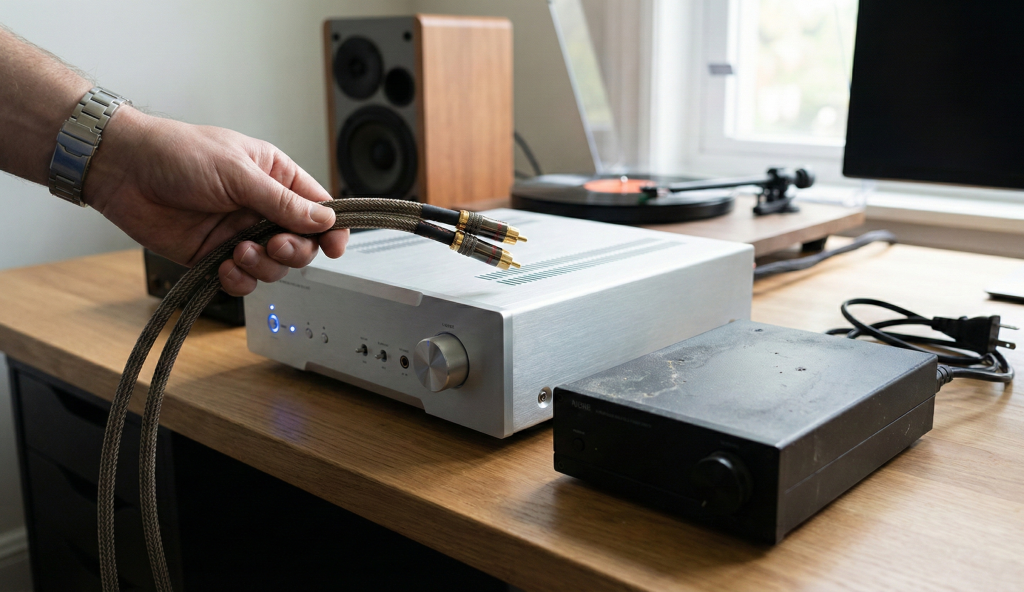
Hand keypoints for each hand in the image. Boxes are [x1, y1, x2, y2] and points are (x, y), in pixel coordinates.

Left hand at [83, 106, 348, 295]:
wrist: (124, 170)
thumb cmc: (177, 153)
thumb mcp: (238, 173)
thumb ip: (282, 202)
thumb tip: (324, 220)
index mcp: (275, 178)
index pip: (318, 208)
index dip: (331, 229)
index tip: (334, 247)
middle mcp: (261, 208)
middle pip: (301, 243)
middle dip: (293, 251)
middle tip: (273, 245)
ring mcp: (239, 233)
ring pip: (273, 266)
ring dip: (262, 266)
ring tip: (238, 251)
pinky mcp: (214, 255)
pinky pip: (241, 279)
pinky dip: (239, 280)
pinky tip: (224, 266)